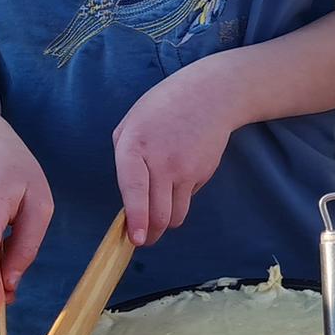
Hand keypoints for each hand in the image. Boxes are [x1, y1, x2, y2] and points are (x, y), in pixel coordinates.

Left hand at [112, 67, 239, 245]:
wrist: (211, 94)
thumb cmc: (164, 106)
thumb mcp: (132, 122)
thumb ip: (124, 154)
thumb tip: (127, 193)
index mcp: (135, 146)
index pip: (134, 188)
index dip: (136, 217)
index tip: (136, 239)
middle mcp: (162, 160)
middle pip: (158, 214)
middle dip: (149, 235)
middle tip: (143, 239)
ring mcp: (186, 169)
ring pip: (175, 215)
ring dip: (165, 222)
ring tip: (158, 217)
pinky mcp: (203, 173)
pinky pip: (187, 199)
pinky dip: (180, 199)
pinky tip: (179, 177)